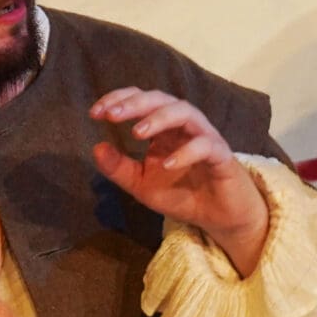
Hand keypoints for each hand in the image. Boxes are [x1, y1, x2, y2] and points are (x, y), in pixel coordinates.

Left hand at [90, 88, 271, 274]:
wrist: (218, 217)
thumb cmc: (183, 194)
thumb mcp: (142, 185)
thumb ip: (119, 168)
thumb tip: (96, 147)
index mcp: (163, 129)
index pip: (141, 101)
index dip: (118, 100)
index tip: (95, 113)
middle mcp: (183, 126)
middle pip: (160, 99)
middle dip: (135, 103)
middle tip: (112, 115)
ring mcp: (204, 137)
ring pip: (184, 112)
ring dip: (159, 118)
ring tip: (137, 132)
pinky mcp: (221, 155)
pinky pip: (205, 146)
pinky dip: (186, 152)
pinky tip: (167, 165)